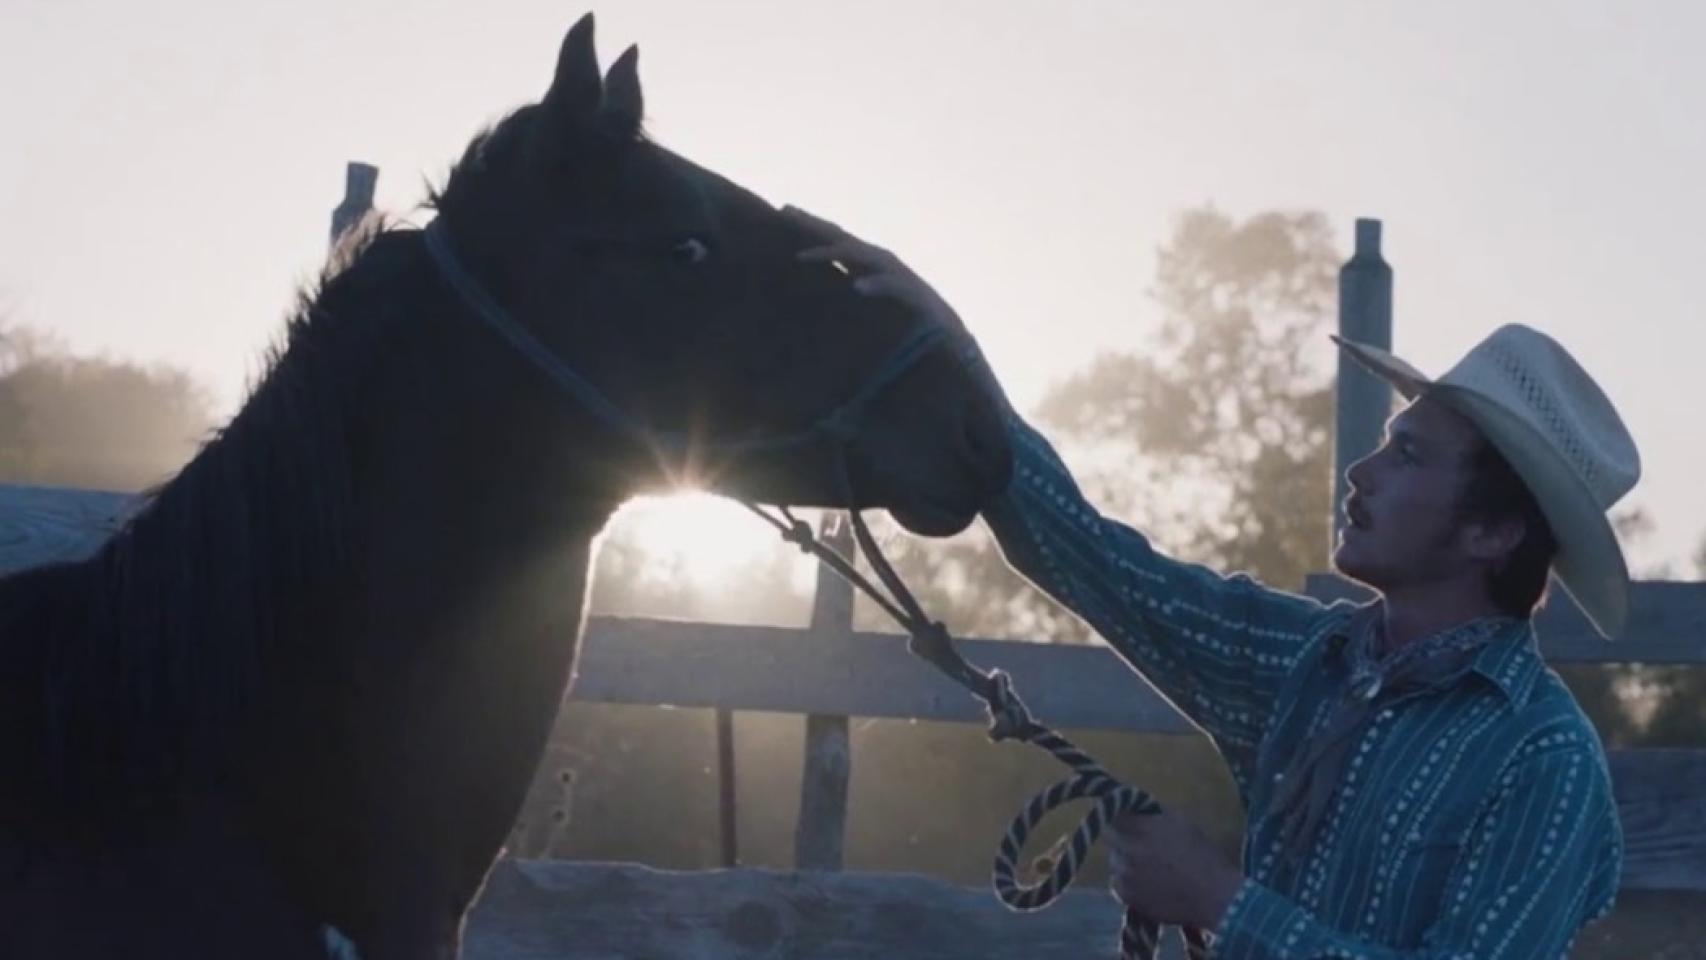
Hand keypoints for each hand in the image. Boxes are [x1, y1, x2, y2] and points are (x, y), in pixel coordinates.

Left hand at [780, 206, 972, 344]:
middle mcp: (881, 260)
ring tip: (802, 256)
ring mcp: (897, 274)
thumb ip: (846, 285)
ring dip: (833, 254)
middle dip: (814, 226)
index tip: (782, 210)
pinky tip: (858, 287)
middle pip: (843, 239)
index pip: (836, 238)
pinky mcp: (912, 294)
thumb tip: (817, 284)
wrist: (946, 334)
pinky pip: (892, 287)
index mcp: (869, 261)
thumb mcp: (868, 297)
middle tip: (785, 212)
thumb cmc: (903, 316)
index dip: (811, 224)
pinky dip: (876, 285)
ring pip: (862, 257)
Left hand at [1105, 810, 1243, 930]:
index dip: (1118, 812)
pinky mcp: (1126, 895)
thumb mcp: (1182, 823)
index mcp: (1143, 827)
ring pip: (1114, 859)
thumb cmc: (1201, 855)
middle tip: (1137, 841)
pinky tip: (1147, 883)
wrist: (1212, 896)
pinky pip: (1117, 882)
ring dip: (1124, 859)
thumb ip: (1155, 813)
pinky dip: (1127, 881)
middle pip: (1110, 835)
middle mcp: (1128, 848)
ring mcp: (1124, 874)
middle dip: (1121, 834)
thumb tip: (1136, 806)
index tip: (1124, 814)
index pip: (1114, 812)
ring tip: (1146, 866)